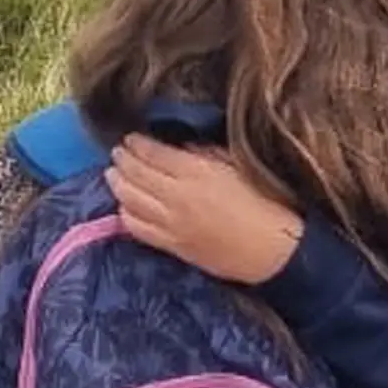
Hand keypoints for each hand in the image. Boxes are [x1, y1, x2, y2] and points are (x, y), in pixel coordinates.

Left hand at [108, 136, 305, 283]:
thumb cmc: (266, 202)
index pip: (153, 154)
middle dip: (123, 161)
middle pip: (136, 175)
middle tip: (117, 152)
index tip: (129, 137)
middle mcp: (177, 197)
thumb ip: (207, 154)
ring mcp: (171, 224)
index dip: (137, 144)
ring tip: (113, 174)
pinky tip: (124, 206)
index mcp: (197, 172)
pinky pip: (137, 229)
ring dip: (118, 184)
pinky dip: (125, 214)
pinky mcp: (172, 246)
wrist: (274, 249)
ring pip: (130, 201)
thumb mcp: (240, 165)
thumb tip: (181, 149)